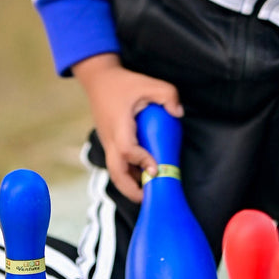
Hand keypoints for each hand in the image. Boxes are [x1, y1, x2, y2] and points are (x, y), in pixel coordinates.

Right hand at [71, 53, 182, 201]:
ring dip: (130, 185)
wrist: (99, 80)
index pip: (126, 150)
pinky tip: (143, 176)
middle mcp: (110, 138)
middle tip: (150, 197)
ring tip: (149, 191)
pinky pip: (116, 165)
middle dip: (131, 189)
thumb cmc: (124, 83)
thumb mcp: (148, 83)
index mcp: (119, 125)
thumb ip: (167, 95)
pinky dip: (128, 174)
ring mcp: (107, 142)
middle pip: (116, 172)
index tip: (155, 169)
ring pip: (115, 172)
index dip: (141, 161)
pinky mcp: (109, 144)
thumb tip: (179, 113)